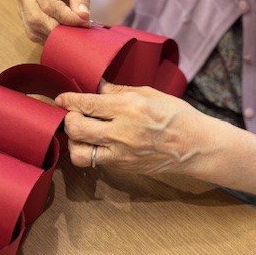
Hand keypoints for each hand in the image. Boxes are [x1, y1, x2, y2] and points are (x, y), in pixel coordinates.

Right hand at [15, 0, 91, 41]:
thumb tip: (82, 16)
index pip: (49, 3)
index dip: (67, 17)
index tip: (84, 22)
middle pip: (37, 17)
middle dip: (59, 29)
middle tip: (78, 31)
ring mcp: (19, 0)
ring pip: (32, 26)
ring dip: (53, 34)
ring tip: (70, 32)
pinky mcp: (20, 12)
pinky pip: (31, 31)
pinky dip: (47, 36)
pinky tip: (60, 33)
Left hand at [55, 82, 205, 174]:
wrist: (194, 146)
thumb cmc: (176, 115)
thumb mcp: (150, 93)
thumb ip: (120, 91)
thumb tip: (99, 86)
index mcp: (129, 108)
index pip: (87, 104)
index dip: (69, 100)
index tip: (61, 98)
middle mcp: (121, 132)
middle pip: (76, 128)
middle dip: (68, 118)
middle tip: (73, 113)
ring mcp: (121, 153)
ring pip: (78, 152)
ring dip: (74, 140)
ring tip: (83, 131)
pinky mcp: (122, 167)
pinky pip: (94, 162)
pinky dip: (89, 151)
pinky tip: (95, 141)